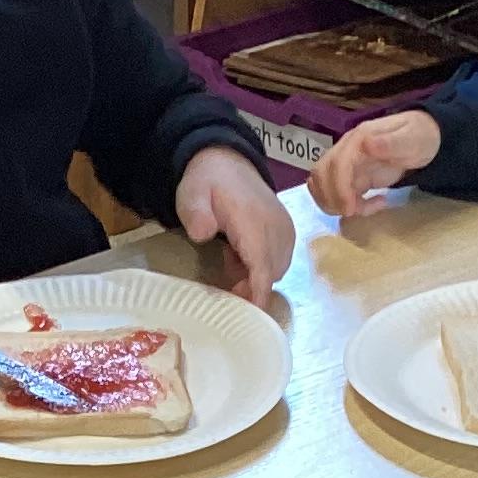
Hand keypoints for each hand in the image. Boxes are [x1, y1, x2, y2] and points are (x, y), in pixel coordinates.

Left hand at [176, 147, 294, 304]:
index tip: (250, 316)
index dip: (257, 294)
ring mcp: (285, 230)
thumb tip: (202, 233)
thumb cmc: (207, 182)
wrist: (227, 161)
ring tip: (229, 264)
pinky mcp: (286, 232)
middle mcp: (276, 228)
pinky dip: (260, 267)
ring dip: (254, 278)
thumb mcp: (191, 194)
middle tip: (224, 288)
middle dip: (251, 289)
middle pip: (271, 274)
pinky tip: (239, 257)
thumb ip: (195, 213)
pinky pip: (278, 261)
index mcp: (254, 221)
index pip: (263, 267)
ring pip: (276, 270)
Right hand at [308, 110, 442, 220]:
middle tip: (353, 213)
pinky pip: (334, 193)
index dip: (338, 187)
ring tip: (361, 209)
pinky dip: (344, 205)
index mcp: (359, 138)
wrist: (423, 137)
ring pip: (321, 184)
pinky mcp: (351, 177)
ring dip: (332, 203)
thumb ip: (391, 142)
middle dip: (331, 198)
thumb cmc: (419, 137)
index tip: (349, 208)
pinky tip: (370, 205)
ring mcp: (346, 163)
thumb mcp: (413, 138)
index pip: (337, 163)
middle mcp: (347, 149)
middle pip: (321, 174)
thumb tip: (367, 144)